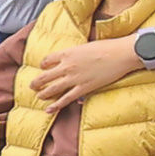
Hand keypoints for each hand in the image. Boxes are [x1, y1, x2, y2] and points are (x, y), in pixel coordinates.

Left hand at [32, 36, 147, 110]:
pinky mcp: (83, 88)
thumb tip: (74, 57)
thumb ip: (77, 53)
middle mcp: (67, 66)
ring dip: (43, 93)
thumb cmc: (108, 47)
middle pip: (45, 76)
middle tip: (33, 86)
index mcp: (68, 53)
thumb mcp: (88, 46)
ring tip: (39, 96)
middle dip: (36, 82)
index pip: (47, 60)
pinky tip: (49, 109)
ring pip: (52, 88)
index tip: (44, 67)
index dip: (43, 65)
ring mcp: (74, 78)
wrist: (122, 54)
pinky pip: (66, 98)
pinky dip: (56, 105)